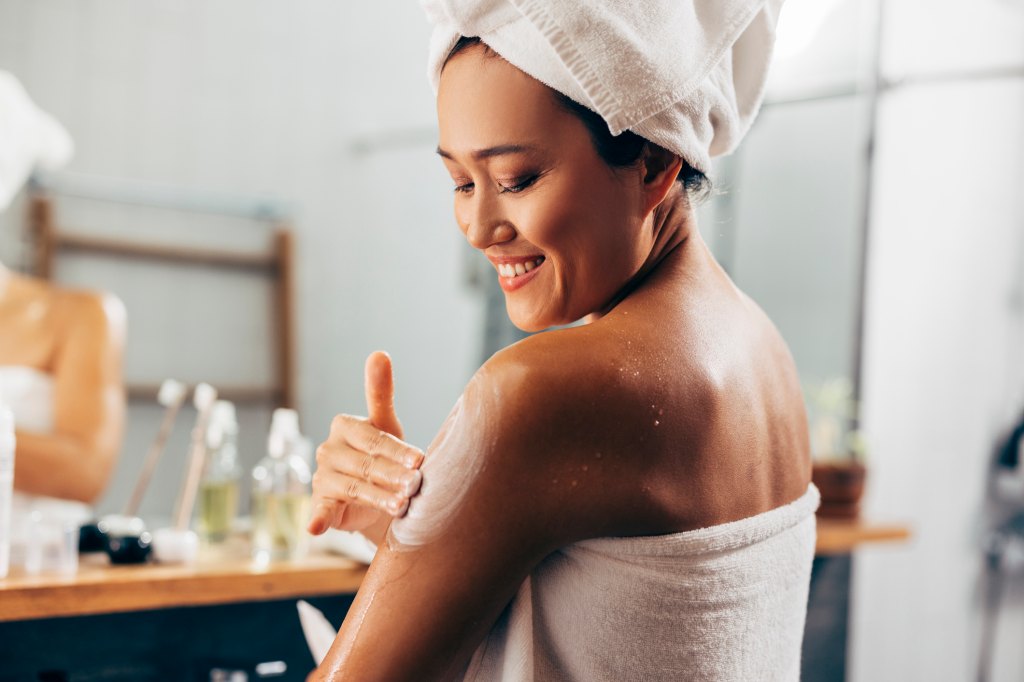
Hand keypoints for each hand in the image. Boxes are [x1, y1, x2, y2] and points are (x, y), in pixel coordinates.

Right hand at [307, 351, 423, 536]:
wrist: (375, 494)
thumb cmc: (383, 454)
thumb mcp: (385, 424)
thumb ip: (380, 392)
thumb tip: (379, 353)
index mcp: (344, 426)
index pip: (374, 438)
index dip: (398, 451)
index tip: (420, 460)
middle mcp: (329, 450)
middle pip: (367, 464)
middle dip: (394, 476)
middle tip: (417, 486)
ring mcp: (322, 477)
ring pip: (356, 488)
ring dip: (379, 498)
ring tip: (403, 507)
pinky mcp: (320, 503)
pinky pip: (319, 510)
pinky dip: (317, 519)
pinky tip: (315, 527)